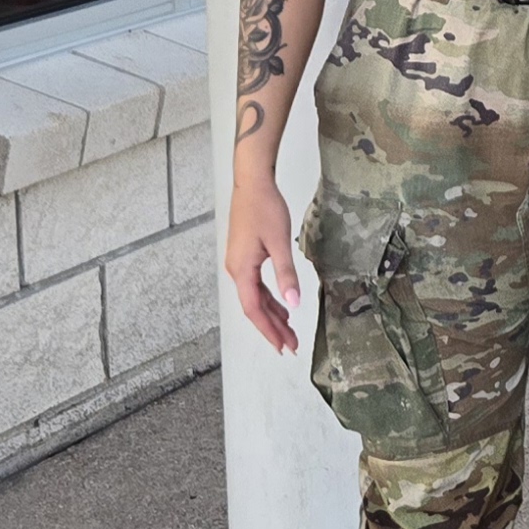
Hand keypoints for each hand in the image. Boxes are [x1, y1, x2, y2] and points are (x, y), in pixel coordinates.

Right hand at [225, 171, 301, 352]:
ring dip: (272, 314)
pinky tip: (282, 304)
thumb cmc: (265, 208)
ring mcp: (238, 263)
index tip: (283, 346)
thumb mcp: (279, 242)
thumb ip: (286, 274)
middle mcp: (236, 270)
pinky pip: (256, 285)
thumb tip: (293, 303)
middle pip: (254, 307)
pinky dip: (269, 297)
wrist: (252, 183)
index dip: (269, 330)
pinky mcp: (244, 255)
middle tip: (291, 345)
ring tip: (289, 330)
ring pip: (255, 297)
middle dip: (273, 327)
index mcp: (241, 270)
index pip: (254, 310)